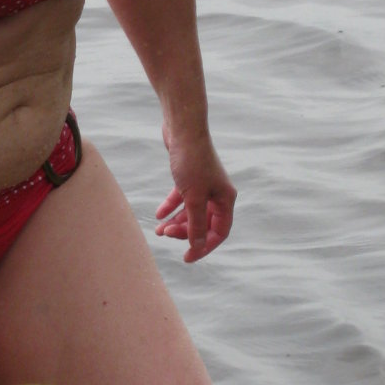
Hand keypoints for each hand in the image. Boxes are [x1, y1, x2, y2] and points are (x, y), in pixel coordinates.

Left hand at [155, 123, 235, 261]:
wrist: (183, 128)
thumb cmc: (191, 161)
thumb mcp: (193, 197)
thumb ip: (196, 223)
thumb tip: (197, 245)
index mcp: (225, 199)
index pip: (219, 232)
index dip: (204, 246)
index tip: (186, 257)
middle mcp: (217, 193)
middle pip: (203, 223)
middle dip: (185, 232)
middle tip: (165, 234)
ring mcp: (204, 185)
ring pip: (191, 212)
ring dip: (176, 222)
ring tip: (158, 229)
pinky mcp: (190, 177)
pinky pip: (182, 198)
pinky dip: (171, 207)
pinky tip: (158, 214)